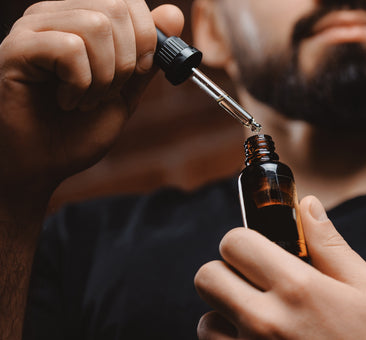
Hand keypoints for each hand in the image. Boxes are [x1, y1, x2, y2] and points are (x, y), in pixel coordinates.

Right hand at [0, 0, 183, 202]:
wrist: (42, 164)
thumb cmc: (77, 129)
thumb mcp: (126, 91)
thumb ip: (148, 55)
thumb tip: (173, 14)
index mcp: (81, 19)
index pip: (128, 1)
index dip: (147, 39)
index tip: (139, 72)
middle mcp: (55, 15)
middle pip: (116, 8)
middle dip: (127, 61)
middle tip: (108, 92)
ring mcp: (33, 29)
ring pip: (96, 25)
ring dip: (103, 76)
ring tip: (86, 100)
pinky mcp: (17, 49)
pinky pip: (70, 49)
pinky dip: (80, 84)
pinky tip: (67, 102)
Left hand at [195, 196, 365, 338]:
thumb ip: (331, 245)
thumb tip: (307, 205)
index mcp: (297, 288)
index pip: (235, 243)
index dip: (244, 241)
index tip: (257, 249)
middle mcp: (265, 321)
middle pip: (207, 276)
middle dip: (227, 272)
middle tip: (253, 280)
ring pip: (205, 319)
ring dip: (226, 314)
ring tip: (259, 319)